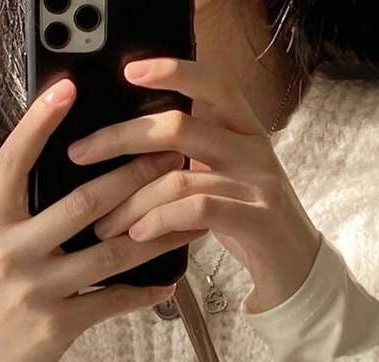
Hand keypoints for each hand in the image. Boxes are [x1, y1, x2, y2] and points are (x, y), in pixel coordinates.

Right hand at [0, 77, 202, 361]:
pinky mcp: (57, 324)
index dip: (39, 122)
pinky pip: (113, 301)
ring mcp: (36, 289)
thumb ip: (24, 211)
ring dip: (157, 232)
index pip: (14, 160)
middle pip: (84, 203)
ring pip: (110, 252)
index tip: (68, 88)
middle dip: (134, 175)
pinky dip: (145, 291)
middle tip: (171, 155)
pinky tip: (170, 280)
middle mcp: (11, 251)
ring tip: (190, 214)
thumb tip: (77, 171)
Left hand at [71, 57, 321, 314]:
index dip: (173, 70)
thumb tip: (132, 148)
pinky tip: (139, 234)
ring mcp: (257, 183)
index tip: (129, 71)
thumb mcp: (224, 182)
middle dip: (122, 138)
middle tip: (81, 153)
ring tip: (104, 222)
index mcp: (245, 131)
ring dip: (131, 200)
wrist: (297, 272)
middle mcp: (253, 149)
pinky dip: (159, 220)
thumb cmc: (249, 228)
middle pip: (179, 126)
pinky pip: (197, 208)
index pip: (212, 84)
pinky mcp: (256, 219)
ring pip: (178, 176)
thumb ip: (192, 160)